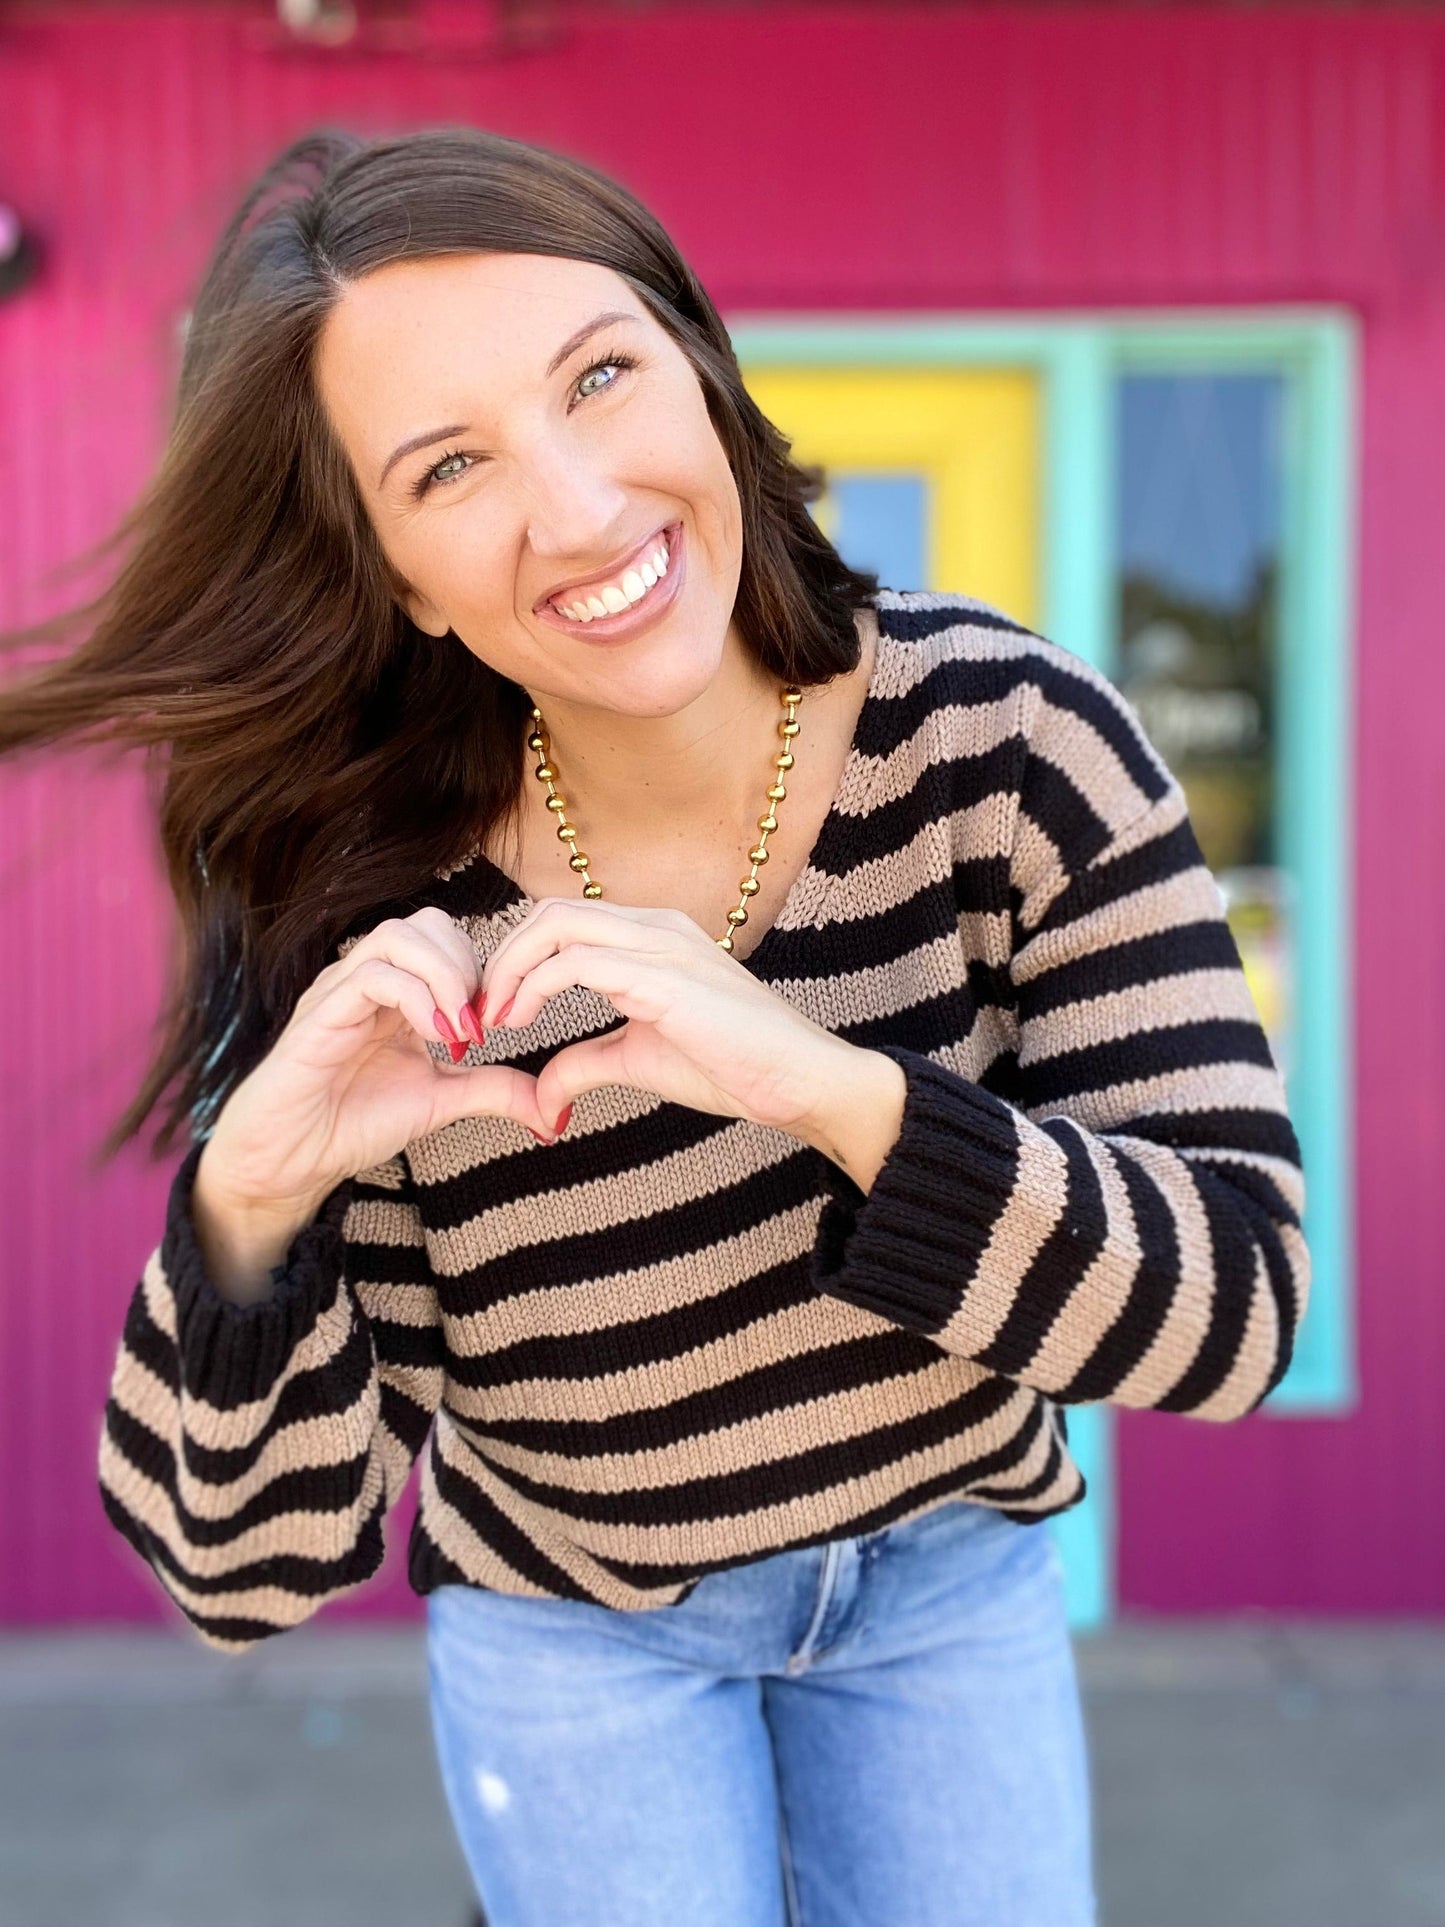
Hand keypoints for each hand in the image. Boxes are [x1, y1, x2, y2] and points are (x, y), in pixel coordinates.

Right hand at [200, 906, 556, 1214]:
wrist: (291, 1159)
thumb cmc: (353, 1121)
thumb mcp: (441, 1100)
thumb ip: (493, 1090)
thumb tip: (552, 1108)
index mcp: (398, 990)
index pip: (449, 938)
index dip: (485, 971)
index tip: (499, 1026)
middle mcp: (369, 978)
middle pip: (429, 921)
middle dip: (470, 965)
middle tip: (483, 1023)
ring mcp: (341, 989)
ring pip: (400, 935)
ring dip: (447, 976)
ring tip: (462, 1030)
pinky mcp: (320, 1011)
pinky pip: (372, 975)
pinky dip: (417, 998)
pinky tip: (435, 1037)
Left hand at [476, 897, 856, 1138]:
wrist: (798, 1080)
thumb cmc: (734, 1065)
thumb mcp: (640, 1059)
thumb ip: (586, 1063)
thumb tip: (542, 1096)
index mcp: (652, 936)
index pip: (563, 921)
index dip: (516, 959)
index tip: (492, 1010)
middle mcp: (655, 926)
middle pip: (549, 912)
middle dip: (500, 959)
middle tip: (478, 1011)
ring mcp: (661, 945)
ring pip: (557, 925)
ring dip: (509, 971)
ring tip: (492, 1017)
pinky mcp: (663, 977)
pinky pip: (577, 963)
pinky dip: (534, 989)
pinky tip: (520, 1023)